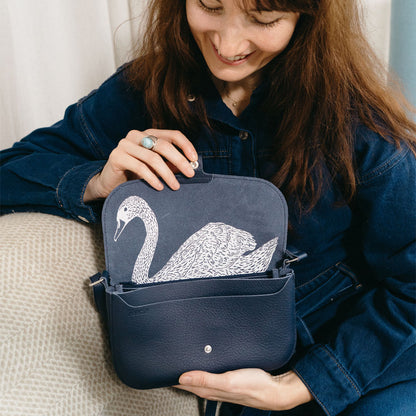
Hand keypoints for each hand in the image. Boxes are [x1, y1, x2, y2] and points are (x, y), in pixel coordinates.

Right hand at [84, 129, 197, 200]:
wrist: (109, 184)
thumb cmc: (135, 175)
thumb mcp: (156, 169)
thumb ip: (170, 164)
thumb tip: (190, 166)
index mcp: (148, 134)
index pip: (172, 135)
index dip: (186, 145)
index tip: (195, 159)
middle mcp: (136, 135)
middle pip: (164, 145)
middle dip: (179, 161)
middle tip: (190, 174)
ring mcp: (125, 144)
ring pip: (153, 157)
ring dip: (167, 173)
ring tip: (175, 186)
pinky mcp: (116, 156)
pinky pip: (140, 167)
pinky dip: (152, 178)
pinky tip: (159, 187)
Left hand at [175, 369, 312, 410]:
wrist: (275, 390)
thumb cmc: (254, 386)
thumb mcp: (228, 382)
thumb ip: (206, 379)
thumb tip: (183, 377)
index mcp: (209, 390)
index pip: (183, 383)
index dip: (171, 375)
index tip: (160, 366)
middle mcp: (212, 388)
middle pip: (189, 380)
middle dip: (177, 371)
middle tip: (166, 358)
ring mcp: (220, 384)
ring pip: (199, 377)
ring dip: (189, 369)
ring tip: (180, 358)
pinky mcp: (228, 380)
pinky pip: (210, 374)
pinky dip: (202, 368)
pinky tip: (202, 361)